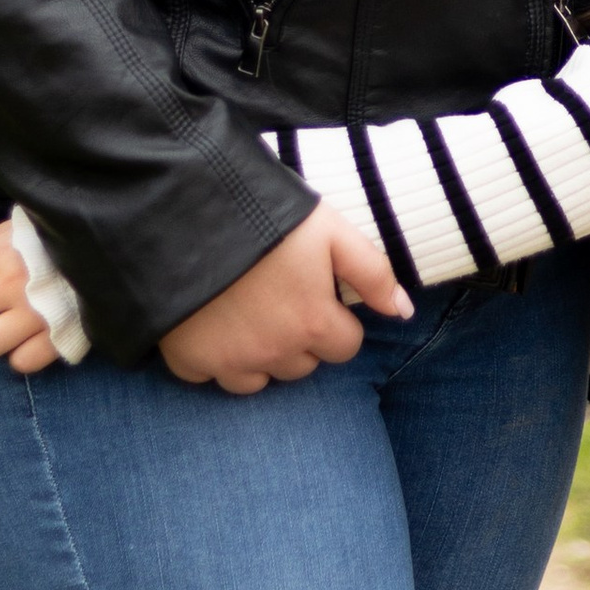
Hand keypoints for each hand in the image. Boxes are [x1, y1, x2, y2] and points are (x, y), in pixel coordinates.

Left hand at [0, 217, 62, 373]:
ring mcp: (40, 316)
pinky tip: (29, 340)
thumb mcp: (8, 234)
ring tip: (5, 330)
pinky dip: (22, 354)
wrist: (104, 243)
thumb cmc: (46, 238)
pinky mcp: (62, 336)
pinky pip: (24, 363)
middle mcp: (17, 291)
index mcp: (2, 262)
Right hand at [157, 200, 412, 394]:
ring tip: (245, 310)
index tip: (313, 294)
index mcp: (314, 324)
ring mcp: (230, 361)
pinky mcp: (189, 360)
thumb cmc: (265, 214)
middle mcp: (275, 353)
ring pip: (259, 379)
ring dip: (259, 354)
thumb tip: (404, 312)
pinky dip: (212, 356)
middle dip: (298, 338)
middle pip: (302, 365)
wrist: (185, 210)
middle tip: (277, 297)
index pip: (345, 347)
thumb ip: (373, 273)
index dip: (333, 319)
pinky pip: (209, 375)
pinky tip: (209, 320)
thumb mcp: (331, 230)